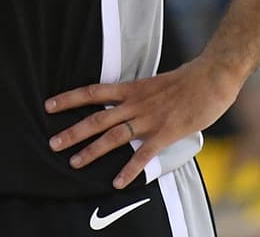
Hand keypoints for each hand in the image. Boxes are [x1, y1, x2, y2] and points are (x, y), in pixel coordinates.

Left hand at [45, 58, 238, 188]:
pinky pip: (143, 154)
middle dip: (73, 131)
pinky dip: (129, 169)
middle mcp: (135, 103)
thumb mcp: (153, 83)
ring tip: (75, 162)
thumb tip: (124, 101)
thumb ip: (136, 94)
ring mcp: (149, 119)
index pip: (93, 92)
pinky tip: (117, 182)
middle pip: (97, 118)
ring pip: (114, 136)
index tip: (49, 105)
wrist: (211, 77)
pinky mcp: (165, 133)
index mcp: (131, 88)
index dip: (69, 99)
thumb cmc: (186, 80)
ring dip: (92, 151)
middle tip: (53, 143)